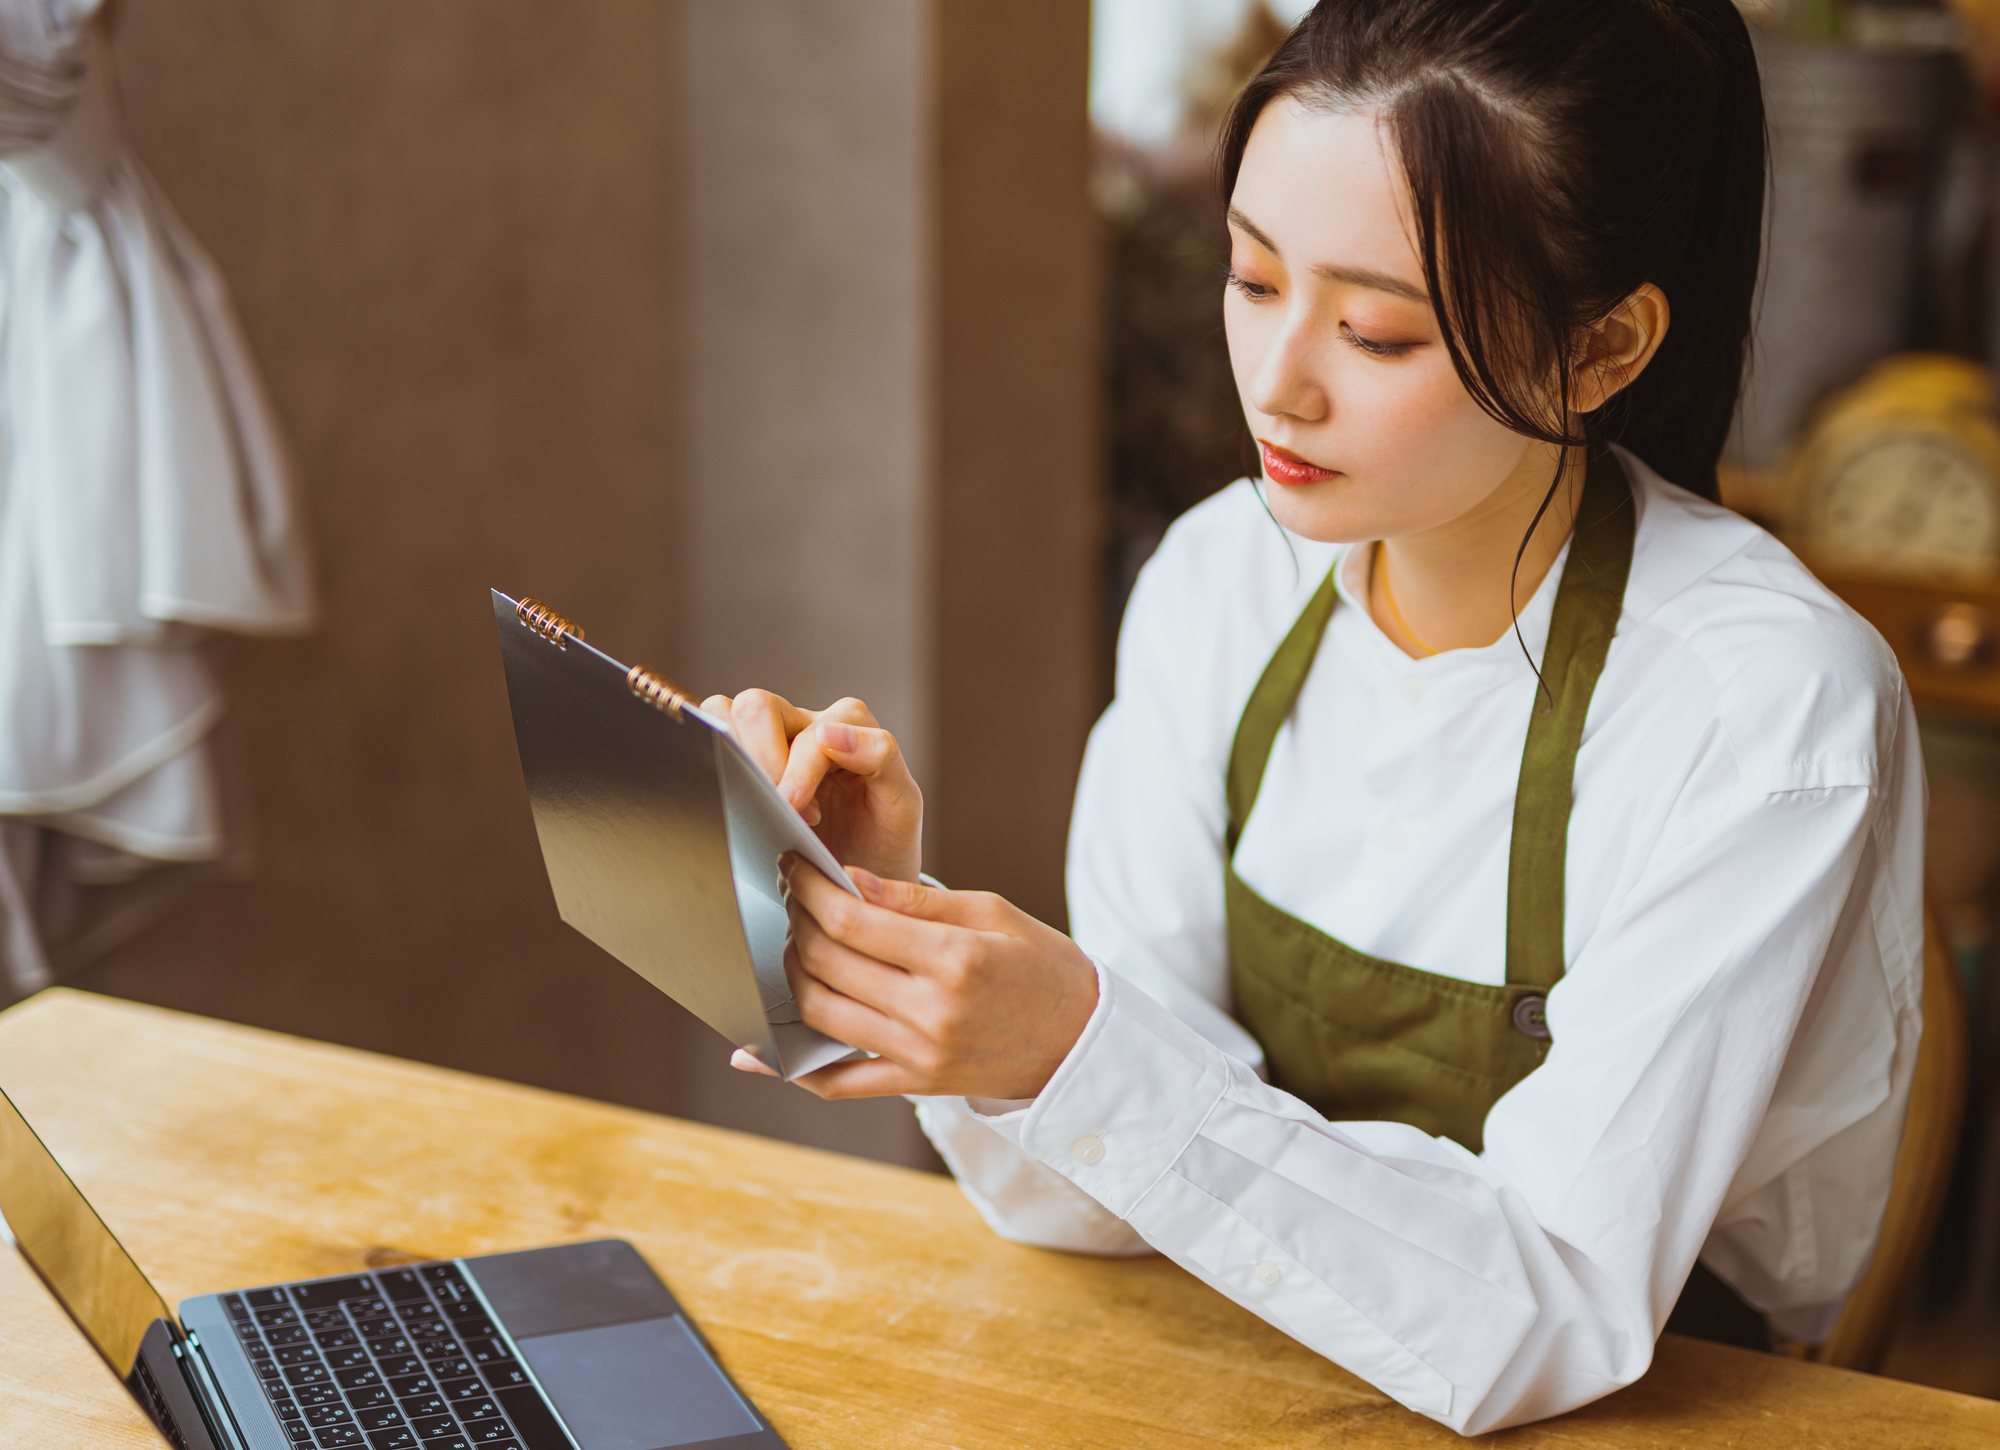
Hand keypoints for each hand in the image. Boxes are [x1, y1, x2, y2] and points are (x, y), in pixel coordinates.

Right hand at [699, 689, 921, 882]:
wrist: (862, 876)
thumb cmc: (883, 840)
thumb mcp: (901, 804)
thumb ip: (882, 758)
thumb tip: (830, 733)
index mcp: (850, 724)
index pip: (810, 733)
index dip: (800, 774)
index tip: (805, 817)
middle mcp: (807, 721)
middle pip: (756, 706)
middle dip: (761, 761)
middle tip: (783, 809)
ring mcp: (770, 737)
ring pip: (723, 711)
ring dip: (733, 756)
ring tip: (759, 802)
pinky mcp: (742, 757)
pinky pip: (710, 734)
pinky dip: (712, 756)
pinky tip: (737, 798)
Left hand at [730, 857, 1098, 1099]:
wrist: (1084, 1043)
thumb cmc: (1044, 965)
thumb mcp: (992, 912)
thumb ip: (915, 899)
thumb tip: (849, 882)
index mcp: (953, 959)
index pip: (852, 921)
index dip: (809, 890)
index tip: (792, 867)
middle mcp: (931, 1012)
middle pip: (826, 964)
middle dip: (795, 924)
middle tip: (789, 898)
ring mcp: (919, 1055)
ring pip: (820, 1016)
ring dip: (789, 977)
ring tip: (790, 944)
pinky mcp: (915, 1085)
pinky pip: (838, 1084)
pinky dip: (791, 1069)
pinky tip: (755, 1051)